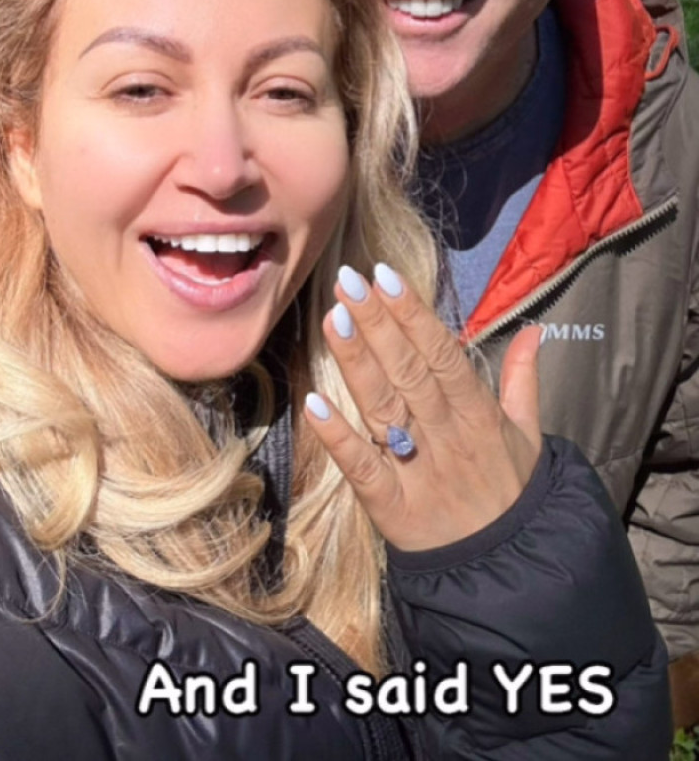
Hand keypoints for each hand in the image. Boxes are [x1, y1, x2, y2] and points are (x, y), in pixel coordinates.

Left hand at [305, 264, 541, 550]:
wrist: (511, 574)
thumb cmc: (511, 495)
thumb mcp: (529, 437)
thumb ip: (523, 380)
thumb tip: (535, 331)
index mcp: (480, 417)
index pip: (444, 356)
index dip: (414, 315)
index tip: (386, 275)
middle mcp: (449, 438)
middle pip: (409, 373)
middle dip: (378, 324)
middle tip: (348, 281)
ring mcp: (419, 473)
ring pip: (384, 410)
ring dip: (356, 364)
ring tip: (333, 320)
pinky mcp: (392, 509)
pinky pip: (363, 469)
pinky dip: (339, 438)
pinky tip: (312, 403)